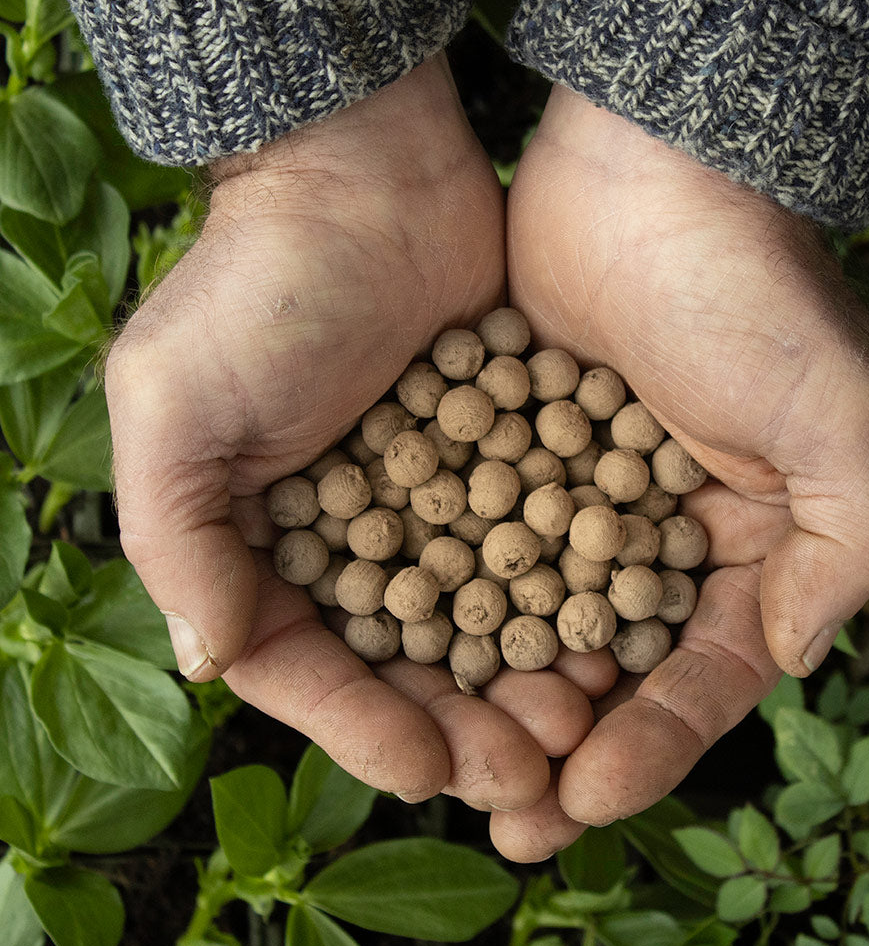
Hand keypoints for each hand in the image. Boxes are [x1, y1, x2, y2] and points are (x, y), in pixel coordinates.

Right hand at [104, 56, 590, 811]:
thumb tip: (211, 664)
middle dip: (468, 720)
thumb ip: (181, 542)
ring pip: (491, 615)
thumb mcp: (176, 410)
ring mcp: (442, 500)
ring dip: (531, 673)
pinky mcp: (512, 453)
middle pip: (416, 658)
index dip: (366, 728)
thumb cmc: (256, 288)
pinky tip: (615, 631)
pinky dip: (575, 589)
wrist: (363, 174)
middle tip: (529, 768)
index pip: (316, 666)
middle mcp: (361, 537)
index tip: (429, 771)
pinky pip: (543, 540)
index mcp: (271, 546)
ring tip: (582, 716)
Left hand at [495, 85, 868, 859]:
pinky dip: (439, 598)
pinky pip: (467, 540)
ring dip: (488, 694)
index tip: (587, 800)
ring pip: (525, 618)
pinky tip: (395, 657)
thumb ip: (844, 549)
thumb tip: (793, 663)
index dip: (649, 746)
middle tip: (506, 819)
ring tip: (442, 764)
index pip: (695, 675)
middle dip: (558, 743)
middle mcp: (648, 531)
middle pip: (602, 666)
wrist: (651, 165)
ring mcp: (566, 492)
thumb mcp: (839, 417)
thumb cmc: (751, 289)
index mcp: (737, 543)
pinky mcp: (497, 445)